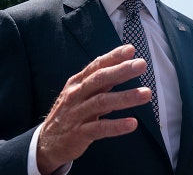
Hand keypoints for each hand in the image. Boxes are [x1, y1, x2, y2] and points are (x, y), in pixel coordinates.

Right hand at [36, 44, 151, 173]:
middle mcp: (76, 95)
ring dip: (125, 97)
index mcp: (77, 83)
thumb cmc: (70, 113)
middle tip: (141, 64)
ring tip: (146, 94)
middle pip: (100, 79)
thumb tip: (122, 65)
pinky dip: (116, 126)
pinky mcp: (78, 134)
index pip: (96, 66)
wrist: (46, 143)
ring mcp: (76, 114)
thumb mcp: (80, 94)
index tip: (130, 50)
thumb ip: (99, 81)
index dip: (113, 57)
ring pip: (102, 102)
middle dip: (121, 71)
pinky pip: (100, 128)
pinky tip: (132, 123)